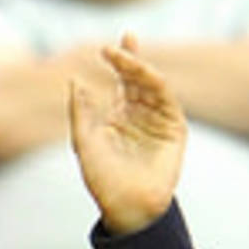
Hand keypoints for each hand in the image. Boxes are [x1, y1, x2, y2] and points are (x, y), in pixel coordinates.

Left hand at [68, 35, 187, 233]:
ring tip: (127, 58)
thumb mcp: (84, 142)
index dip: (118, 61)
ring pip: (152, 85)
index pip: (120, 80)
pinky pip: (167, 100)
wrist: (127, 205)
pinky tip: (144, 75)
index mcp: (117, 114)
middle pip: (138, 77)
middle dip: (131, 58)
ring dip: (141, 69)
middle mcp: (139, 113)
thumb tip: (74, 81)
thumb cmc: (102, 179)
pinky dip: (156, 85)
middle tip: (121, 43)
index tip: (106, 48)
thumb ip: (80, 112)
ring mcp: (158, 119)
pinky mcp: (174, 128)